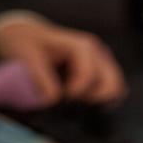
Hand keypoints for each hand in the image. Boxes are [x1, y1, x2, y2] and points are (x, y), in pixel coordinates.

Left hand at [0, 18, 127, 105]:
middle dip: (91, 101)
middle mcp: (98, 53)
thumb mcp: (27, 56)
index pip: (89, 76)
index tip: (58, 102)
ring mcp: (104, 63)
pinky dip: (100, 102)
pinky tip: (80, 104)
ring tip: (74, 106)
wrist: (27, 35)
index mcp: (82, 46)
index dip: (75, 93)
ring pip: (116, 91)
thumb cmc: (26, 44)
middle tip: (69, 106)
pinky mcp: (104, 73)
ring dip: (98, 103)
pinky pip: (113, 92)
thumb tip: (53, 101)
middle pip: (112, 85)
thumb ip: (40, 78)